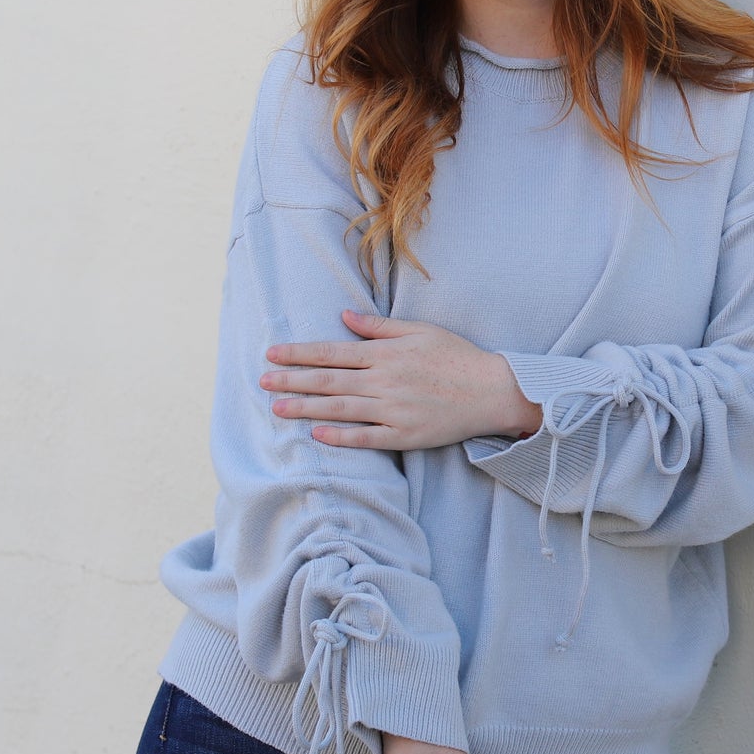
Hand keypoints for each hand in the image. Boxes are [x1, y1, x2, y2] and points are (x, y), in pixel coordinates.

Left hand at [260, 310, 541, 450]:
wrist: (492, 391)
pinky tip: (317, 435)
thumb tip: (343, 317)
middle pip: (328, 381)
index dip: (299, 354)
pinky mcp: (404, 436)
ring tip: (278, 409)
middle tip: (262, 383)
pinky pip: (366, 437)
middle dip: (292, 382)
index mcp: (386, 354)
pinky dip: (340, 437)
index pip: (332, 353)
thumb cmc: (456, 357)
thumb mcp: (419, 331)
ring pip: (340, 409)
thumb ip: (378, 327)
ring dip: (306, 409)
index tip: (272, 355)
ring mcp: (393, 411)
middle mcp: (384, 381)